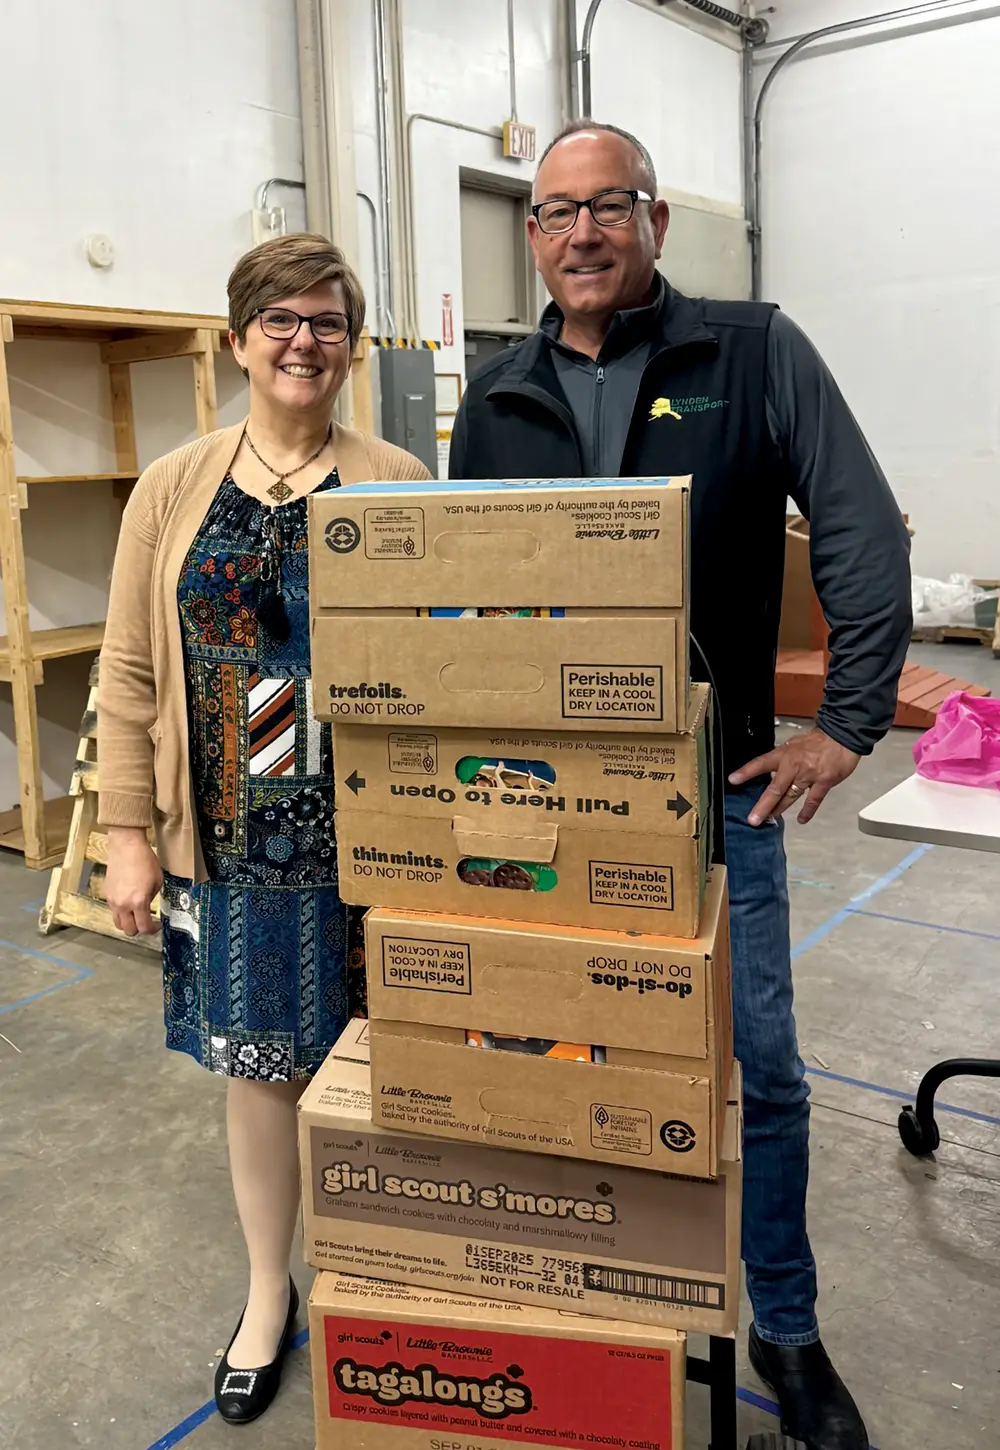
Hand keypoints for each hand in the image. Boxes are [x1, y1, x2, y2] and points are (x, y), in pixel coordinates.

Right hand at [106, 827, 161, 935]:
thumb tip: (148, 906)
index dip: (152, 930)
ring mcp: (113, 900)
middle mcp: (123, 904)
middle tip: (146, 922)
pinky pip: (113, 911)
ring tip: (136, 916)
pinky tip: (128, 904)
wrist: (126, 847)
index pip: (144, 927)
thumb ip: (152, 898)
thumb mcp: (157, 881)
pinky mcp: (107, 894)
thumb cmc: (144, 860)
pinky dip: (121, 912)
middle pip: (129, 930)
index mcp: (138, 902)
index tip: (156, 926)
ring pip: (118, 923)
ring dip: (128, 923)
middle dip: (139, 929)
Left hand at [729, 727, 860, 825]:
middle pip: (775, 789)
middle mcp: (793, 766)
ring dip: (780, 809)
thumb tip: (773, 770)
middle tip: (753, 819)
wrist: (841, 736)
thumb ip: (784, 758)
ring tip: (770, 819)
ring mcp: (808, 775)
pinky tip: (801, 820)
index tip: (733, 780)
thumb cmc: (818, 740)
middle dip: (763, 805)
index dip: (746, 772)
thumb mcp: (794, 744)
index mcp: (784, 754)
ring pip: (791, 796)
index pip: (761, 763)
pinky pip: (813, 800)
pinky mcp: (823, 782)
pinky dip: (807, 811)